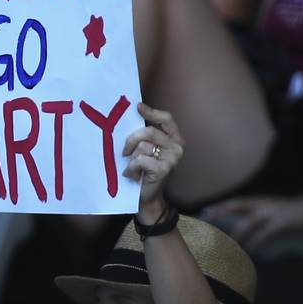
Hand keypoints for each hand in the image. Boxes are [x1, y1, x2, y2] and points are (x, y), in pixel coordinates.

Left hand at [121, 103, 184, 217]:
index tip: (137, 107)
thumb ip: (145, 134)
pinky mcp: (165, 169)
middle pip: (149, 131)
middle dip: (131, 140)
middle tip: (124, 152)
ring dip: (131, 158)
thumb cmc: (144, 170)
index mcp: (174, 138)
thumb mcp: (145, 148)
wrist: (146, 196)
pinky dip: (131, 168)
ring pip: (142, 146)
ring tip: (133, 168)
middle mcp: (177, 146)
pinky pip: (140, 160)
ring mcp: (173, 158)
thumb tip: (134, 112)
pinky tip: (133, 175)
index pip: (166, 118)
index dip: (152, 112)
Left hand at [210, 194, 302, 251]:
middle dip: (220, 213)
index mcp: (260, 201)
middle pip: (236, 207)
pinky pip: (264, 233)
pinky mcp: (281, 222)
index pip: (235, 202)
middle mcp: (262, 204)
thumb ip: (259, 216)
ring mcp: (271, 212)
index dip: (220, 206)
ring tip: (226, 244)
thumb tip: (244, 228)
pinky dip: (255, 242)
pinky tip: (250, 250)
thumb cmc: (293, 212)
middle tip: (206, 220)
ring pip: (248, 222)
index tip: (206, 211)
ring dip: (236, 234)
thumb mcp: (273, 210)